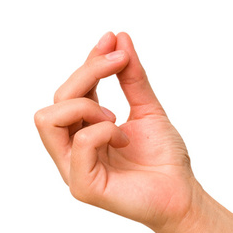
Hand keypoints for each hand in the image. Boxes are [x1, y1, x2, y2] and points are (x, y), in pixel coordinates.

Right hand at [35, 32, 203, 232]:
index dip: (88, 62)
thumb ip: (132, 77)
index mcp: (83, 131)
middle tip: (120, 65)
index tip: (112, 39)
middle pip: (56, 99)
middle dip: (88, 74)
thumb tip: (119, 38)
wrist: (183, 194)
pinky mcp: (83, 186)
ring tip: (116, 119)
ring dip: (86, 105)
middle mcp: (72, 149)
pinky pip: (79, 143)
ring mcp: (73, 169)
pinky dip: (102, 131)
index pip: (70, 90)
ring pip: (49, 119)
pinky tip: (123, 140)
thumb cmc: (164, 158)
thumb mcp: (148, 108)